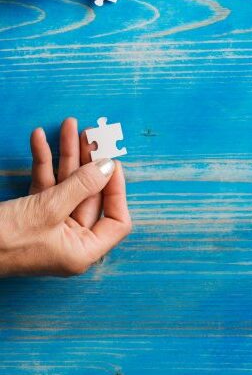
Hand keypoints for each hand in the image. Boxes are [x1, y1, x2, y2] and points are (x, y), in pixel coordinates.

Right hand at [0, 118, 130, 276]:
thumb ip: (82, 186)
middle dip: (88, 161)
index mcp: (83, 250)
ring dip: (66, 154)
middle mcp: (71, 239)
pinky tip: (38, 138)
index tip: (111, 163)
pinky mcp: (33, 213)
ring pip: (68, 184)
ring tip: (69, 124)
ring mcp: (52, 225)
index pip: (117, 220)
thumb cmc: (6, 240)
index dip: (117, 191)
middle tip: (90, 132)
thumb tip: (108, 166)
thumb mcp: (50, 209)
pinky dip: (43, 162)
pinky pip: (45, 184)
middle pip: (91, 194)